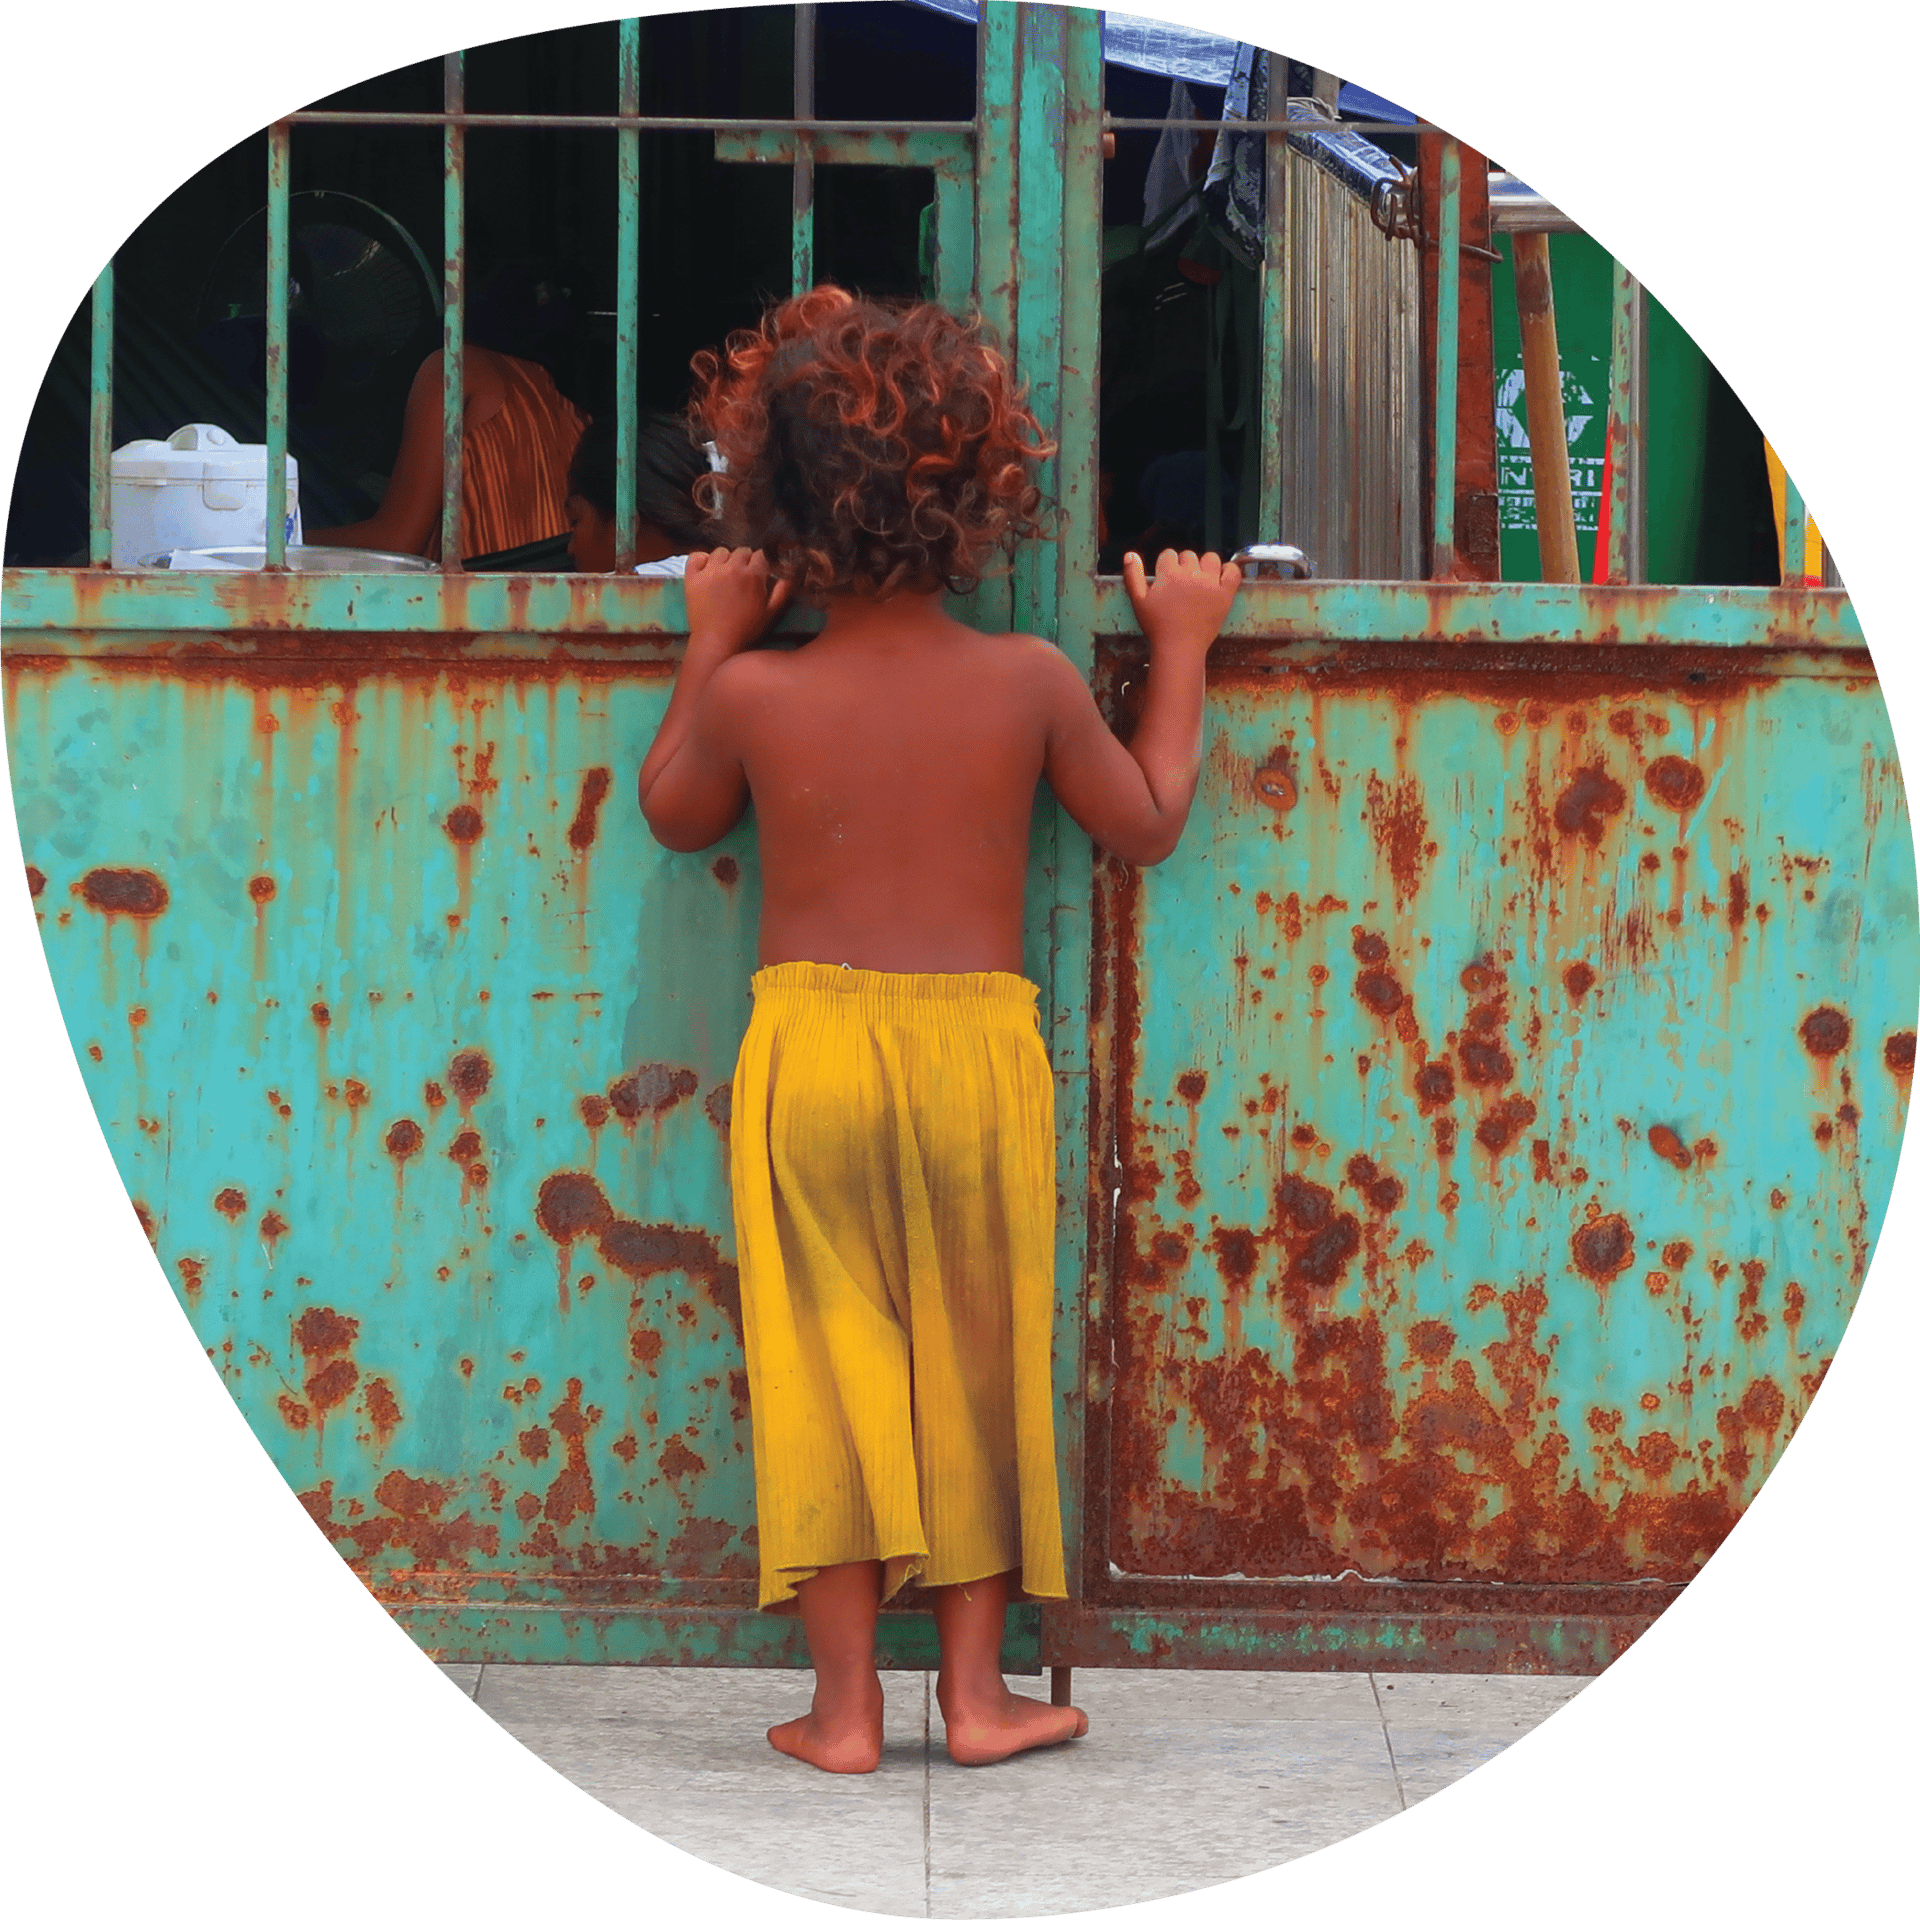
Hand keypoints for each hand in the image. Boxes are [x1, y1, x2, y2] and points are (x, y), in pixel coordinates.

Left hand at [683, 547, 793, 654]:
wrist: (717, 643)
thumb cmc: (746, 630)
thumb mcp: (771, 613)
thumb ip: (782, 591)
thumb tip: (789, 575)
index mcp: (752, 575)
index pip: (761, 554)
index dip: (762, 563)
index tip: (760, 573)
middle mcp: (731, 568)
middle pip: (741, 551)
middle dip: (745, 561)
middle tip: (743, 578)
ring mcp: (710, 571)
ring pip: (720, 551)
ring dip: (725, 560)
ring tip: (725, 575)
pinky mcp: (693, 577)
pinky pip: (697, 556)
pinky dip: (702, 560)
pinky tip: (707, 571)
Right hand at [1122, 549, 1241, 656]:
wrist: (1179, 648)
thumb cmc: (1157, 626)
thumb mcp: (1138, 601)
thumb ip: (1132, 576)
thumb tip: (1129, 554)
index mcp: (1169, 574)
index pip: (1168, 554)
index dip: (1166, 564)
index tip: (1167, 577)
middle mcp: (1190, 574)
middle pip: (1189, 555)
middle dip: (1184, 565)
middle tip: (1182, 584)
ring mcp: (1210, 583)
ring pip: (1210, 558)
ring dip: (1205, 565)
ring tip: (1201, 579)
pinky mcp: (1225, 594)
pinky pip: (1233, 571)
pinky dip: (1229, 570)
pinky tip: (1220, 577)